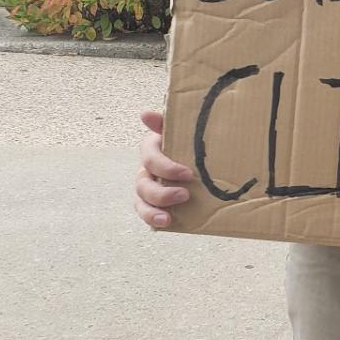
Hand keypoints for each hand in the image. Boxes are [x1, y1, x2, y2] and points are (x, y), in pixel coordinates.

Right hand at [134, 108, 194, 228]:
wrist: (199, 162)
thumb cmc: (188, 144)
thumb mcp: (182, 132)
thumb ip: (166, 123)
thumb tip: (146, 114)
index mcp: (152, 150)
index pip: (150, 157)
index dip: (166, 167)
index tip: (187, 174)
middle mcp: (146, 170)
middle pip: (143, 184)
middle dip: (161, 192)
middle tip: (185, 195)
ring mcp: (147, 188)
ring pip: (141, 201)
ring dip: (151, 211)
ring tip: (167, 218)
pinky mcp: (153, 203)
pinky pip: (147, 213)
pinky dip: (153, 219)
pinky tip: (166, 224)